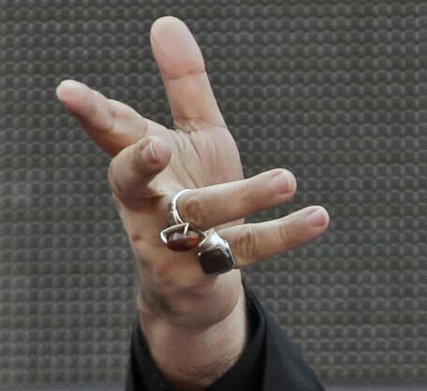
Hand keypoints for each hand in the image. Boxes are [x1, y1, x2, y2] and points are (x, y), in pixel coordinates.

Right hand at [57, 16, 328, 390]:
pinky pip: (248, 250)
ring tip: (286, 178)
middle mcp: (146, 204)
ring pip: (201, 216)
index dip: (90, 112)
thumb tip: (166, 22)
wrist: (194, 287)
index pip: (112, 133)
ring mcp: (172, 241)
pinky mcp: (206, 271)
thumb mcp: (194, 138)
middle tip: (153, 143)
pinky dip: (285, 234)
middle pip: (133, 183)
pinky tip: (319, 215)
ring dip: (242, 196)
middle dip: (139, 164)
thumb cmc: (191, 196)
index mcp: (141, 165)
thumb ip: (183, 86)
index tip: (67, 90)